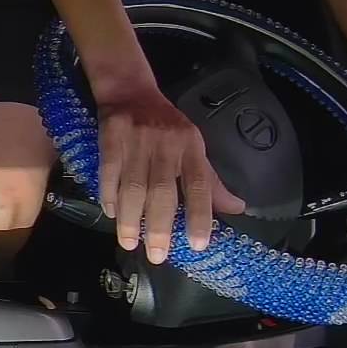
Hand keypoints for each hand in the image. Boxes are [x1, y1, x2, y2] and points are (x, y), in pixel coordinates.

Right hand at [96, 84, 246, 264]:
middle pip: (162, 191)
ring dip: (131, 218)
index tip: (197, 244)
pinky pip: (109, 172)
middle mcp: (166, 145)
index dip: (199, 215)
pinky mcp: (110, 137)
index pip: (199, 185)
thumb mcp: (194, 148)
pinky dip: (109, 195)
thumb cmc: (167, 125)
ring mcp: (137, 141)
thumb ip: (211, 182)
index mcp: (191, 147)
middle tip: (157, 256)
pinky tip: (111, 213)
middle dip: (159, 226)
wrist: (130, 91)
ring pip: (133, 186)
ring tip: (129, 242)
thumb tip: (237, 209)